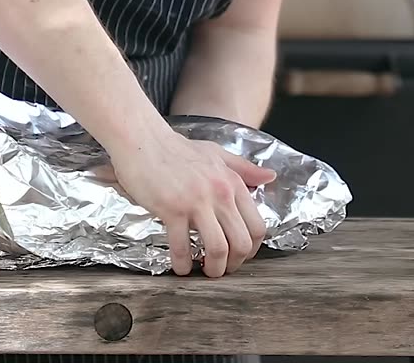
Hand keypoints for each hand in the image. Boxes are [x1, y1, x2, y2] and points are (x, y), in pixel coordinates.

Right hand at [108, 127, 276, 276]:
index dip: (251, 249)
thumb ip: (244, 168)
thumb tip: (270, 177)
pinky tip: (180, 267)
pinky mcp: (172, 209)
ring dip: (213, 269)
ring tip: (203, 272)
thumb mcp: (217, 154)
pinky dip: (182, 264)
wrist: (143, 140)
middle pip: (241, 243)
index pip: (257, 226)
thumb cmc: (177, 149)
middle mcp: (220, 193)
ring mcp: (197, 202)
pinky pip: (182, 247)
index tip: (239, 256)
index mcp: (234, 183)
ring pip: (218, 249)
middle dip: (234, 264)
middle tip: (222, 269)